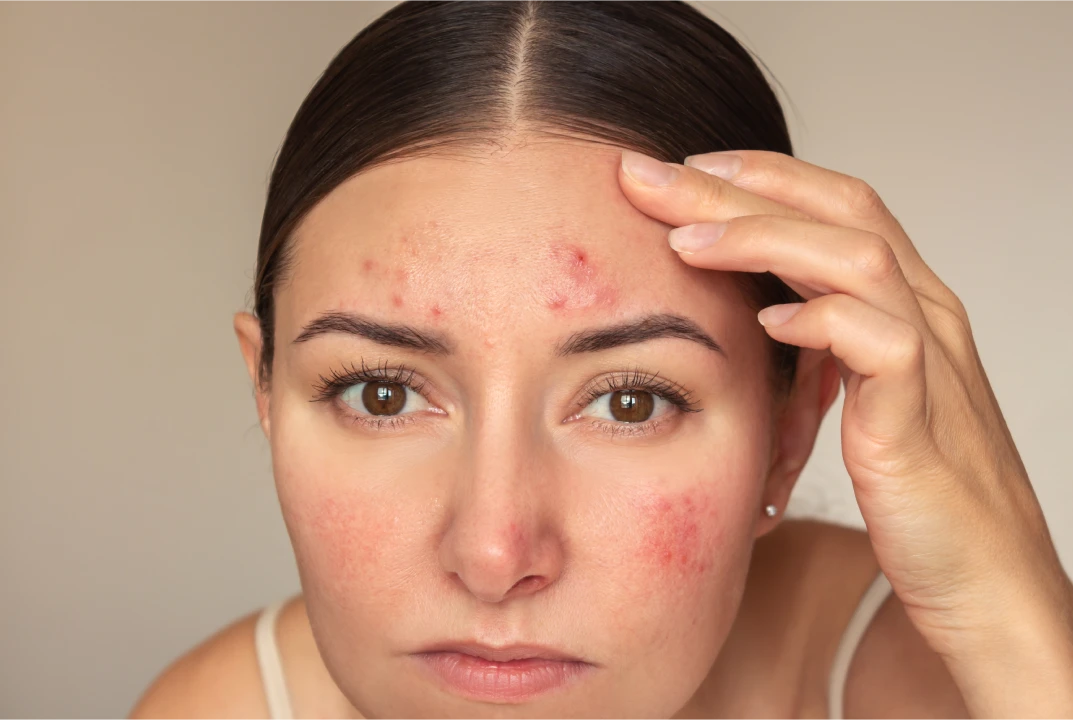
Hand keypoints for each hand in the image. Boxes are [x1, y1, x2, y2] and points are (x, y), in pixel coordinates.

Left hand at [616, 148, 1072, 714]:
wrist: (983, 580)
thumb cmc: (916, 493)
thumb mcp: (857, 399)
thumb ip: (819, 347)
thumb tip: (751, 312)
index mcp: (902, 302)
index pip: (833, 203)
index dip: (758, 177)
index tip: (679, 169)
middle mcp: (924, 312)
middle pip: (835, 210)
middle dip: (736, 186)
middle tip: (650, 174)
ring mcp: (930, 360)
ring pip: (856, 258)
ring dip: (764, 238)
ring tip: (684, 238)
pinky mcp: (921, 420)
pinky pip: (881, 346)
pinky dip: (823, 321)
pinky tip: (767, 321)